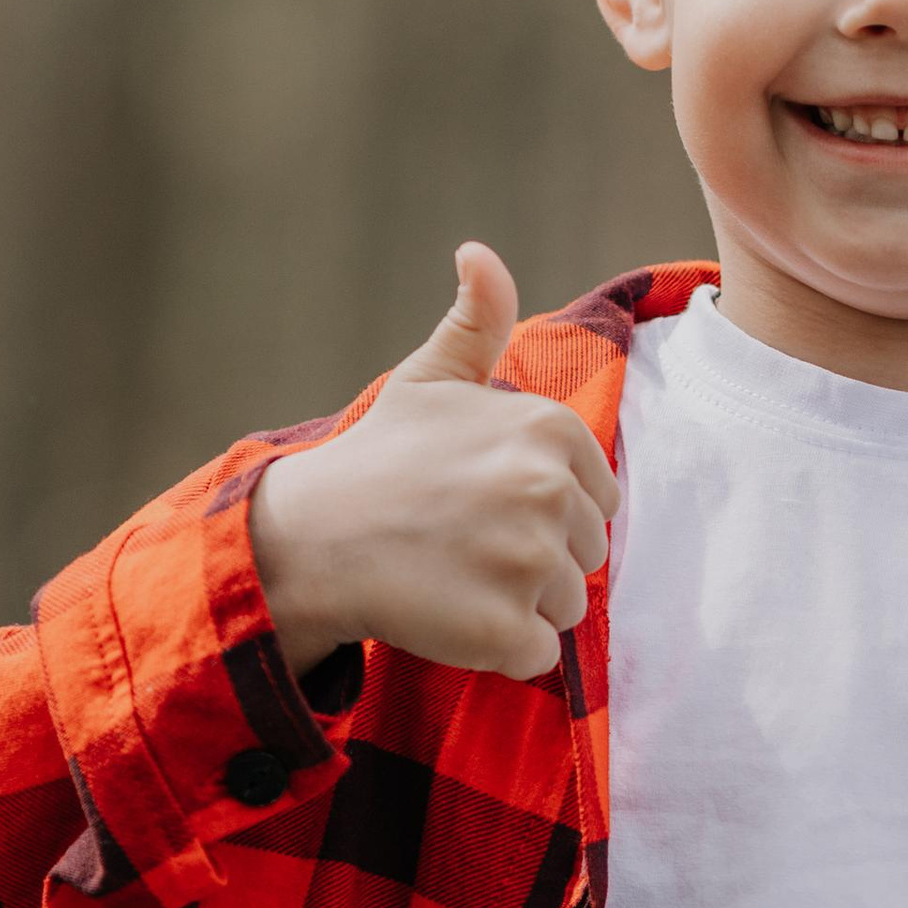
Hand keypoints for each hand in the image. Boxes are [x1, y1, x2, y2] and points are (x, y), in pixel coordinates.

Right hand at [249, 245, 617, 681]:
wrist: (311, 540)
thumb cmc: (377, 462)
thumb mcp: (429, 380)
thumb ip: (476, 321)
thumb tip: (479, 252)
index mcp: (550, 430)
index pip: (596, 496)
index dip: (543, 509)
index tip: (482, 505)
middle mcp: (548, 490)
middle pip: (586, 553)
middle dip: (533, 558)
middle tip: (462, 544)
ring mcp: (529, 563)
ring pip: (567, 606)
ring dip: (519, 605)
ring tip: (454, 578)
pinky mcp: (506, 628)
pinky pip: (538, 655)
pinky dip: (500, 649)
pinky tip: (450, 614)